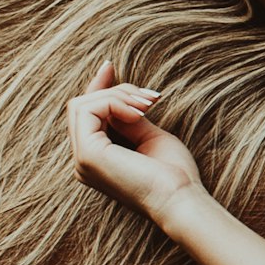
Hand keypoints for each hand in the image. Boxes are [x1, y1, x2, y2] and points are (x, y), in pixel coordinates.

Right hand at [67, 57, 202, 220]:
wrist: (181, 199)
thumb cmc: (174, 174)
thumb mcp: (149, 136)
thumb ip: (129, 118)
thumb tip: (118, 94)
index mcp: (96, 159)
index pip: (85, 116)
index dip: (95, 88)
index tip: (109, 65)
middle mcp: (83, 161)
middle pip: (82, 106)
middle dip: (116, 91)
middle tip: (151, 98)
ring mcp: (82, 160)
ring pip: (83, 104)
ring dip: (119, 95)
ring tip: (149, 105)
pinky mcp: (87, 155)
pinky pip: (89, 110)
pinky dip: (114, 102)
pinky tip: (139, 113)